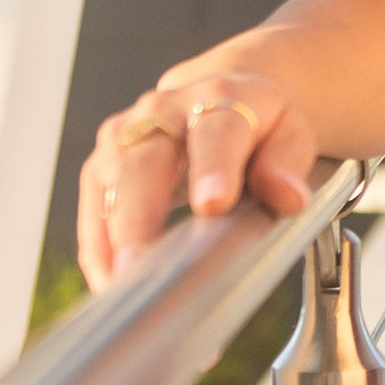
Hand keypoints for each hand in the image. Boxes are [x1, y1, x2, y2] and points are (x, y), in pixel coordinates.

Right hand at [75, 69, 315, 288]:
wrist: (222, 94)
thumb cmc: (257, 125)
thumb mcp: (290, 135)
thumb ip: (286, 164)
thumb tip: (287, 196)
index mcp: (220, 100)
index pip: (216, 133)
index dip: (213, 169)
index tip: (213, 205)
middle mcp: (163, 112)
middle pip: (144, 163)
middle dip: (140, 217)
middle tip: (142, 266)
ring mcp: (125, 136)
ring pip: (110, 186)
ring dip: (113, 241)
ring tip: (125, 289)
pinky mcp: (103, 165)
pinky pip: (94, 210)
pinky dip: (99, 251)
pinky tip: (111, 284)